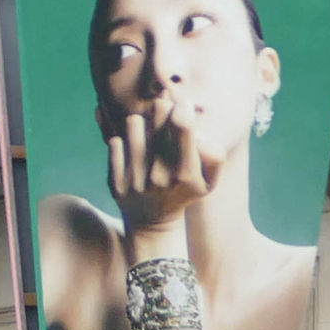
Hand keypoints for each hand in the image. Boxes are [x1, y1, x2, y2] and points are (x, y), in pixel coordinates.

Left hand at [109, 101, 218, 256]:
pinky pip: (115, 143)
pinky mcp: (115, 182)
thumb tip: (196, 132)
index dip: (181, 107)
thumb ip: (214, 152)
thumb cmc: (185, 190)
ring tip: (148, 132)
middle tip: (164, 112)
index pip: (181, 125)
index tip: (182, 105)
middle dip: (162, 108)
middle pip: (156, 117)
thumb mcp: (210, 178)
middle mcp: (158, 176)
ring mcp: (134, 180)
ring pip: (133, 124)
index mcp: (185, 173)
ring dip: (142, 123)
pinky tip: (133, 149)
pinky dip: (124, 141)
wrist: (152, 223)